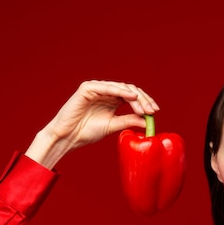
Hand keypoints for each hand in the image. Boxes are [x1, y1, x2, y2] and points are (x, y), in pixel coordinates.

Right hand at [26, 81, 158, 167]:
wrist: (69, 137)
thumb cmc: (87, 132)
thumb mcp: (113, 125)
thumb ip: (128, 120)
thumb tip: (147, 120)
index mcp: (113, 100)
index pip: (133, 97)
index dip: (145, 102)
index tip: (154, 112)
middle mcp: (106, 92)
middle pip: (130, 90)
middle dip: (143, 100)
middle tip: (152, 111)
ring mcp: (97, 88)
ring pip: (121, 87)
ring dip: (135, 98)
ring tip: (144, 109)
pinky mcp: (88, 88)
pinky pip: (107, 87)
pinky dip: (120, 91)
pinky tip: (131, 98)